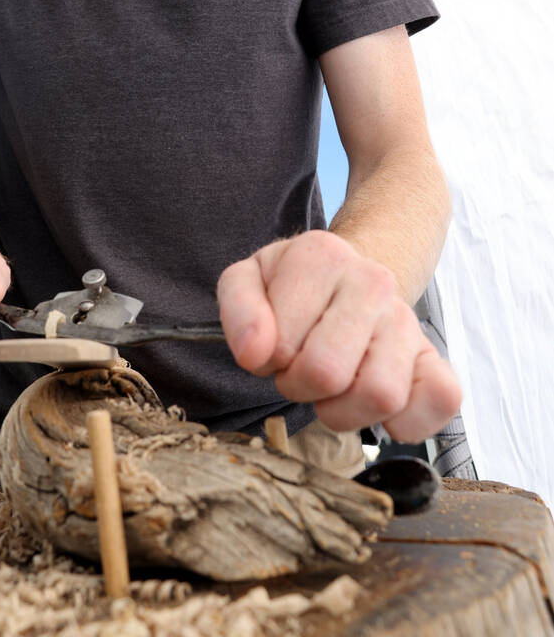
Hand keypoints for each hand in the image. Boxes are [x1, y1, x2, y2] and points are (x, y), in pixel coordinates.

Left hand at [216, 229, 461, 442]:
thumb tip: (255, 352)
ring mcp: (408, 319)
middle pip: (329, 373)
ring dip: (344, 411)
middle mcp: (374, 281)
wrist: (342, 281)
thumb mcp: (246, 282)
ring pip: (381, 395)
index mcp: (322, 257)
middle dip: (301, 387)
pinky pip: (440, 400)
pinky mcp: (433, 357)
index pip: (281, 344)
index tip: (275, 344)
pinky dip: (405, 422)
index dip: (267, 359)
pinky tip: (375, 405)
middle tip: (300, 370)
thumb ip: (239, 311)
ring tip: (334, 386)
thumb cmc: (290, 289)